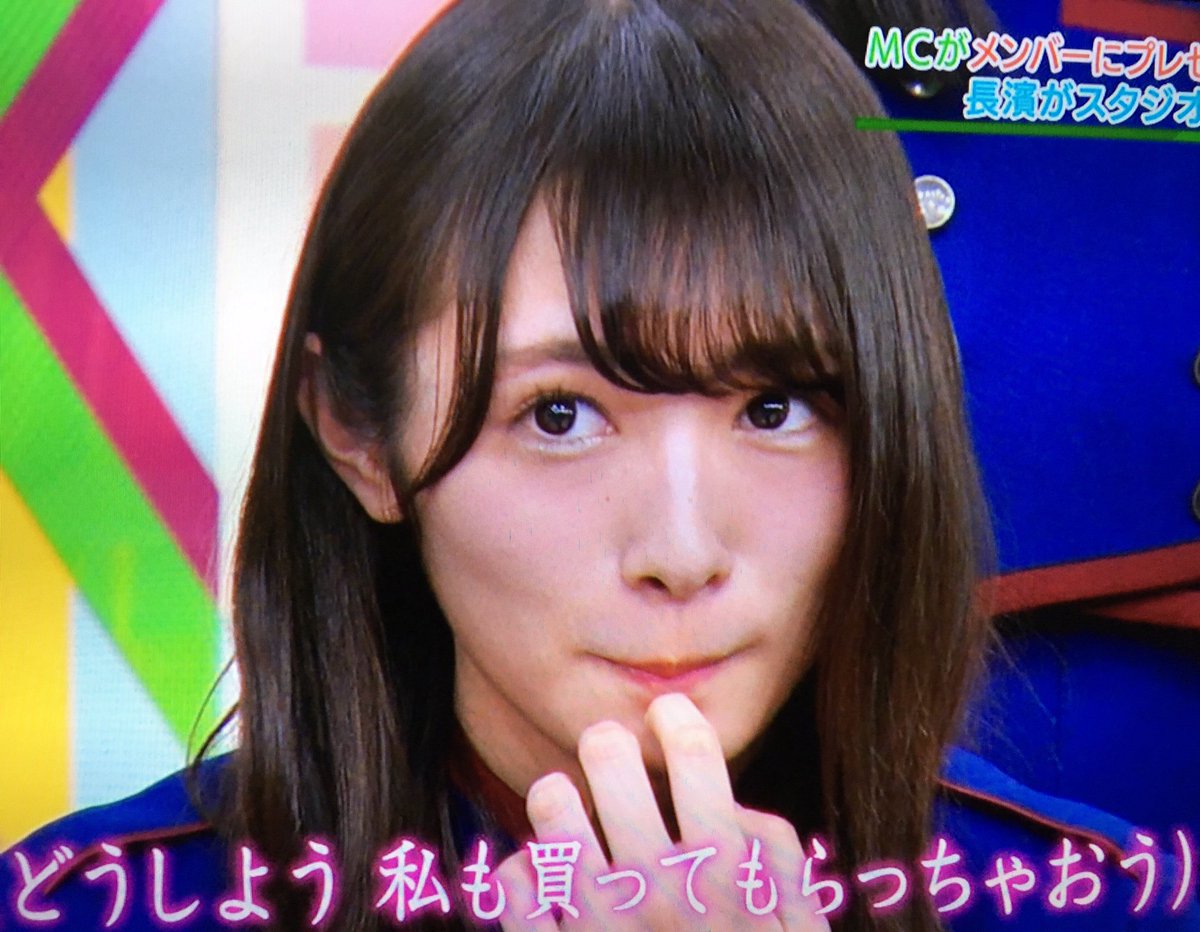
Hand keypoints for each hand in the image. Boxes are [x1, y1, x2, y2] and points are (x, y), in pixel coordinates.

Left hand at [495, 693, 829, 929]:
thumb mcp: (799, 929)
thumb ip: (776, 860)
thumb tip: (730, 805)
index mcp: (727, 870)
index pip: (696, 752)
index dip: (679, 720)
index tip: (669, 713)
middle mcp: (661, 883)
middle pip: (612, 759)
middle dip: (607, 744)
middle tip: (607, 746)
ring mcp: (601, 923)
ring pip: (552, 810)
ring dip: (556, 800)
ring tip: (561, 803)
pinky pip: (514, 888)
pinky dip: (520, 872)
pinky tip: (537, 878)